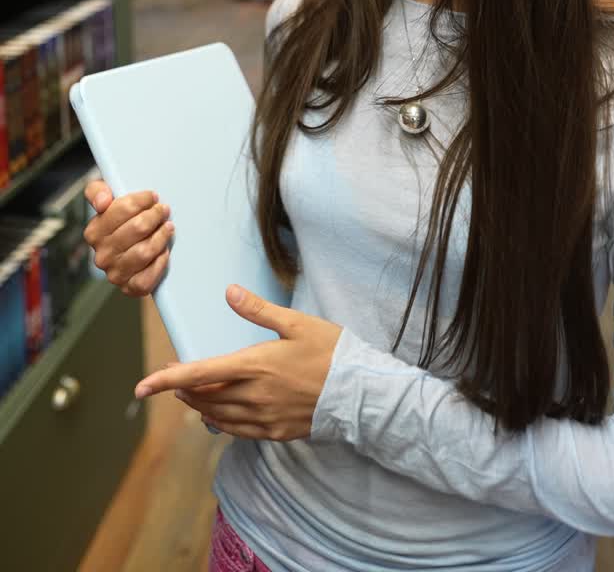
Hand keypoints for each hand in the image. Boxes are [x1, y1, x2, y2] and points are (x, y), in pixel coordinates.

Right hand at [83, 179, 173, 296]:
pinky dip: (160, 262)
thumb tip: (103, 201)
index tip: (153, 197)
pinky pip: (148, 276)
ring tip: (168, 227)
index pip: (122, 209)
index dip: (142, 200)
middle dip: (155, 216)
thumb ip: (98, 191)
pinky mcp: (130, 288)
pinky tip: (163, 251)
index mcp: (94, 232)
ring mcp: (115, 273)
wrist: (130, 250)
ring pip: (145, 252)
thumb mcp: (105, 199)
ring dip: (161, 237)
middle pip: (137, 228)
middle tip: (164, 210)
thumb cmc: (119, 221)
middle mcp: (102, 255)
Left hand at [134, 285, 342, 440]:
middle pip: (204, 397)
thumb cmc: (331, 352)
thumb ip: (259, 311)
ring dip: (199, 405)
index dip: (167, 380)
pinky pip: (238, 431)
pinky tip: (218, 416)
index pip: (199, 374)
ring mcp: (264, 418)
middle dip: (182, 390)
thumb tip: (230, 292)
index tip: (142, 386)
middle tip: (171, 381)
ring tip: (190, 395)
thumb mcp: (297, 323)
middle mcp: (254, 396)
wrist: (361, 393)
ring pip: (218, 416)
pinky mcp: (276, 432)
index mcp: (255, 365)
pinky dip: (221, 423)